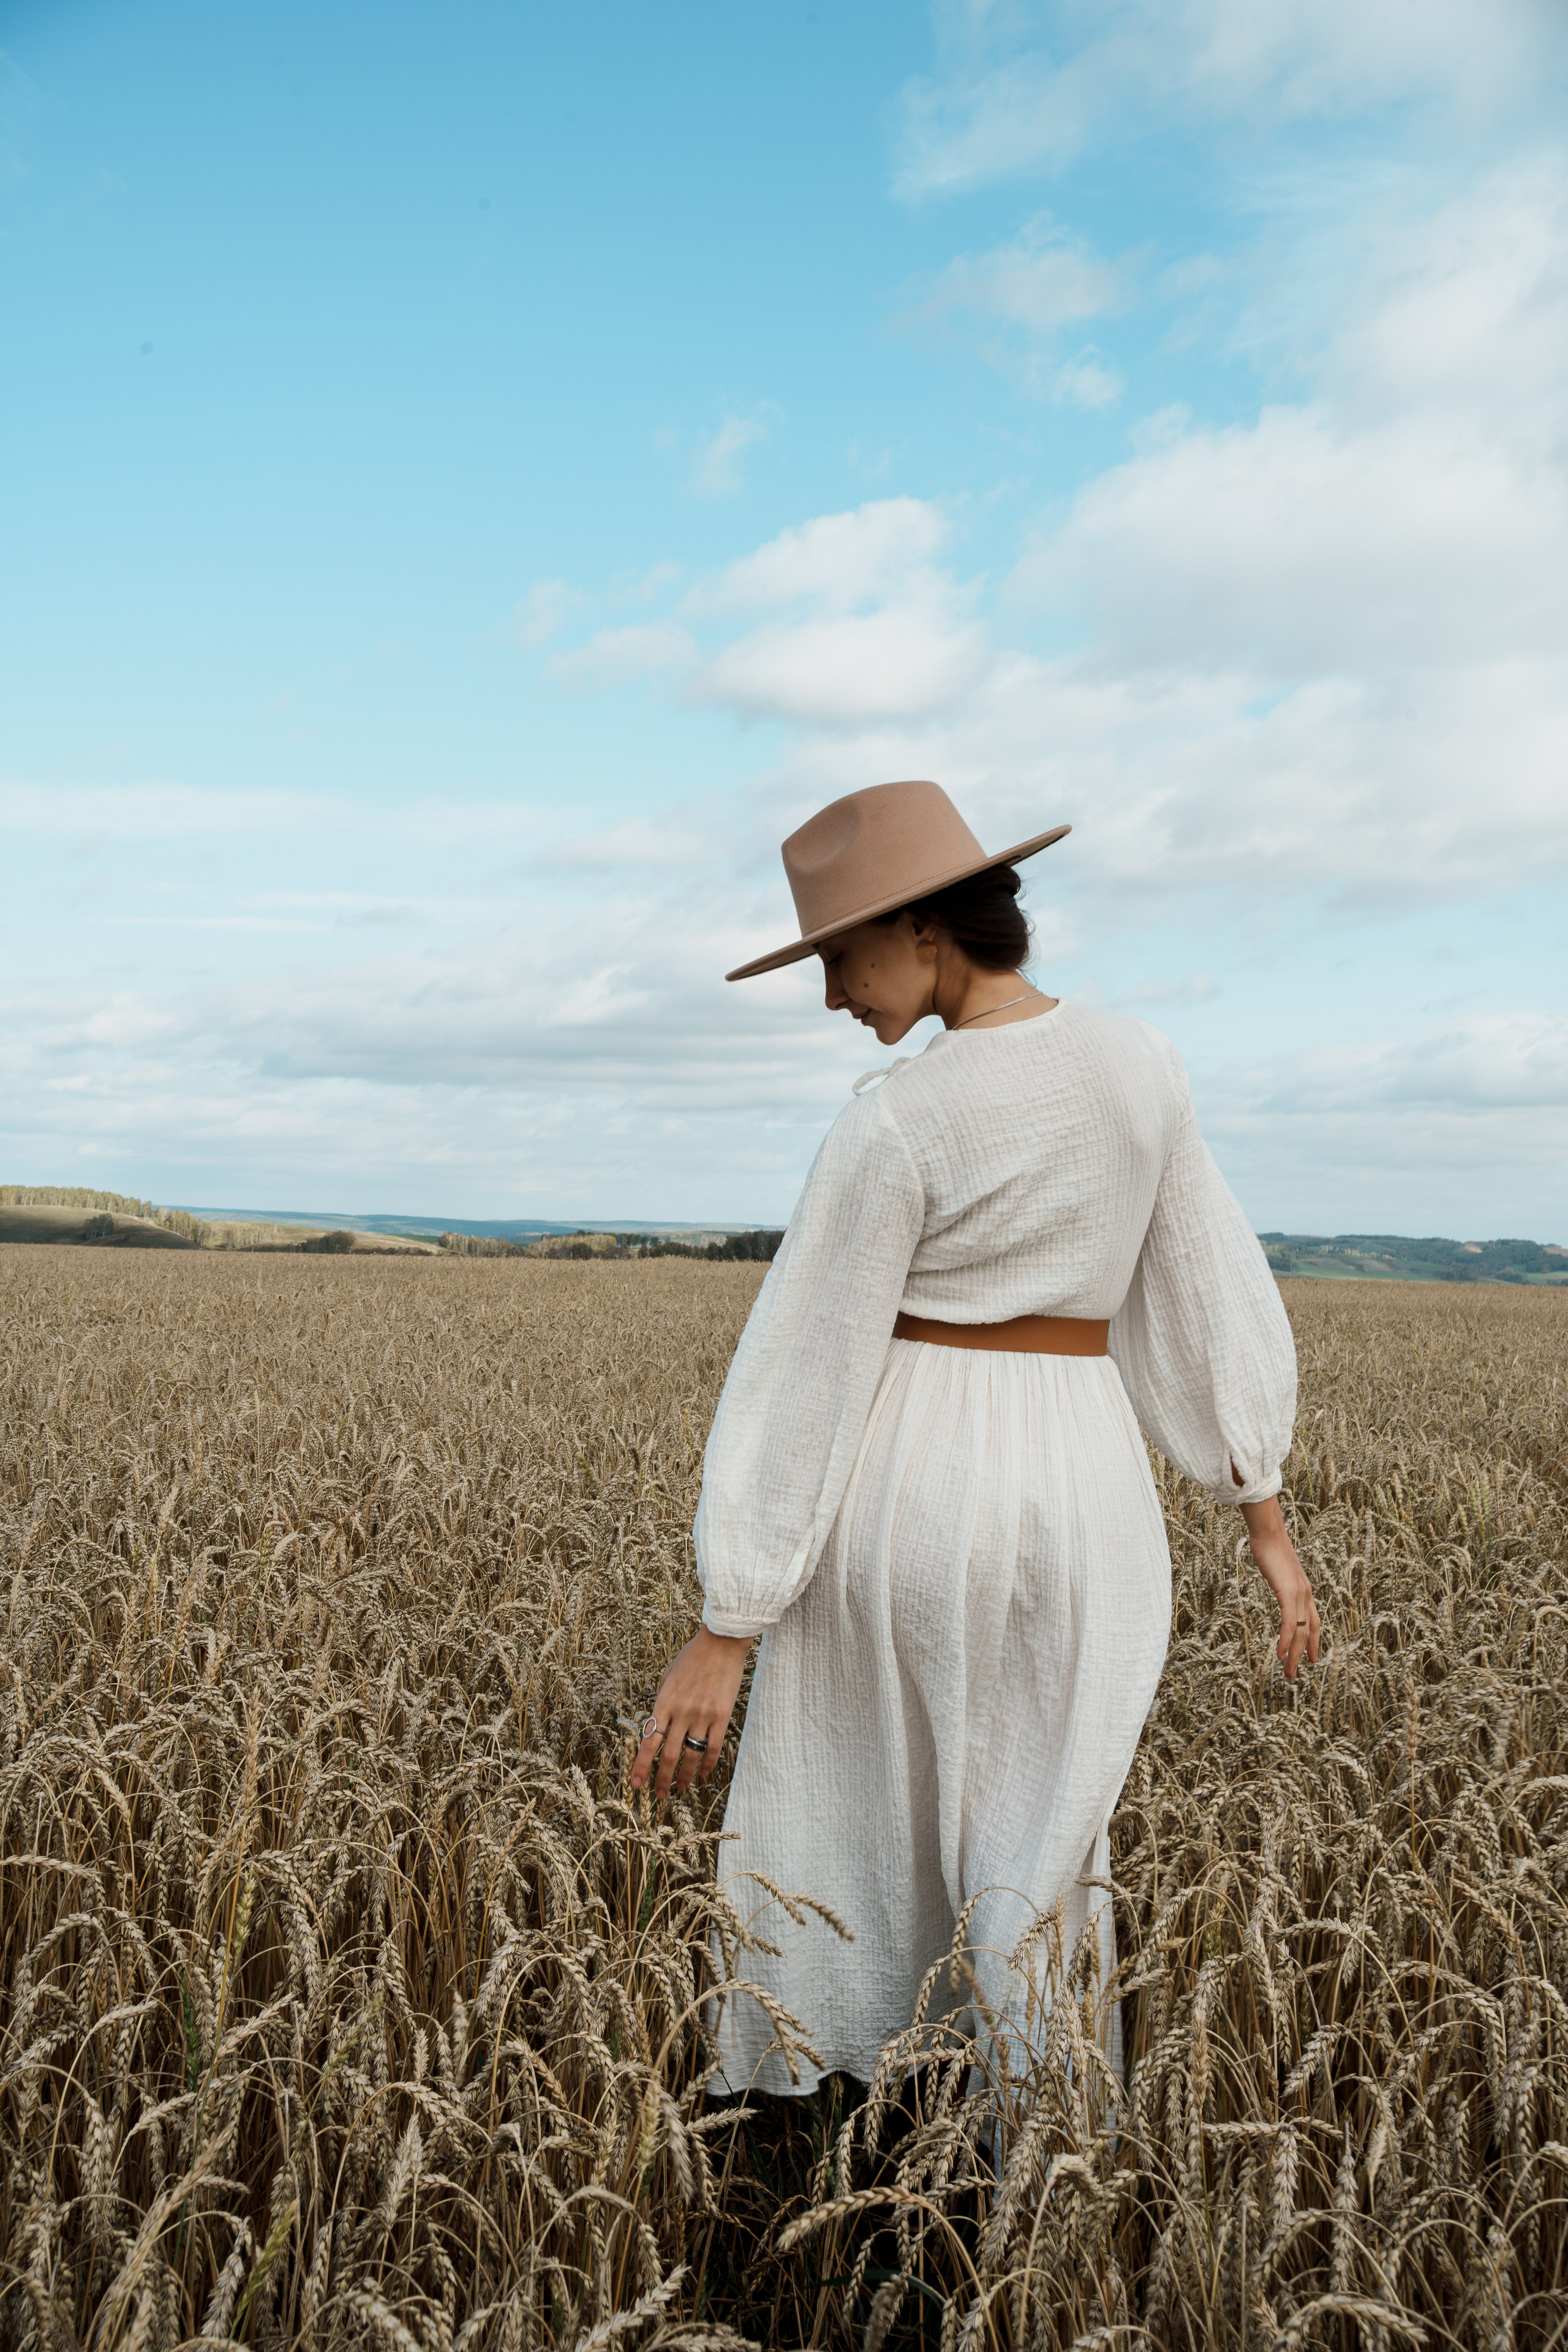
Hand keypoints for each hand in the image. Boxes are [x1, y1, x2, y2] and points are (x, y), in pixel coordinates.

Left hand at [630, 1626, 753, 1800]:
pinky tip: (703, 1774)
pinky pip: (713, 1746)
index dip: (641, 1766)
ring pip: (690, 1755)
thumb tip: (657, 1721)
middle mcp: (681, 1713)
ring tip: (680, 1789)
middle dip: (662, 1779)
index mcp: (664, 1702)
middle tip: (659, 1795)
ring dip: (684, 1776)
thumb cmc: (692, 1656)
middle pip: (669, 1755)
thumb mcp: (668, 1674)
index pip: (649, 1742)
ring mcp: (702, 1716)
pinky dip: (707, 1763)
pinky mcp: (722, 1716)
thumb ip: (662, 1699)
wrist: (721, 1643)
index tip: (636, 1783)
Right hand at [1240, 1495, 1320, 1677]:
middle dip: (1302, 1653)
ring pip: (1300, 1631)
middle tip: (1295, 1673)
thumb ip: (1279, 1578)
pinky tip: (1280, 1654)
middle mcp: (1306, 1594)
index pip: (1314, 1620)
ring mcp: (1299, 1593)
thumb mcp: (1276, 1568)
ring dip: (1293, 1654)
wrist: (1268, 1531)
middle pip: (1308, 1630)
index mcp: (1304, 1589)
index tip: (1311, 1657)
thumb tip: (1275, 1579)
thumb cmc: (1268, 1545)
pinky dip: (1285, 1640)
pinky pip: (1289, 1622)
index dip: (1313, 1640)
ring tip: (1288, 1672)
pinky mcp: (1288, 1592)